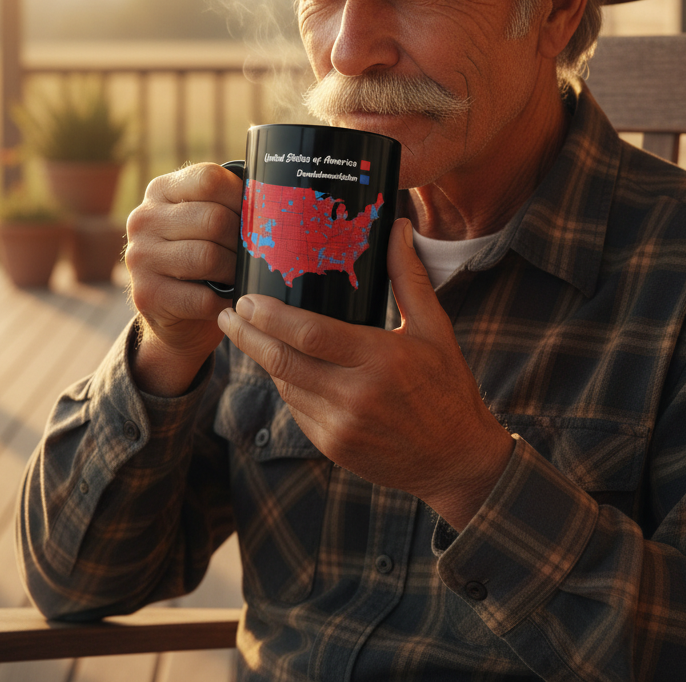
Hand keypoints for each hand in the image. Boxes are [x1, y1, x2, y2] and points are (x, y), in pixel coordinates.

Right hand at [124, 162, 242, 394]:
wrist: (176, 314)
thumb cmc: (205, 258)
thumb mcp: (209, 221)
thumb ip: (230, 202)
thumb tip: (282, 195)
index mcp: (161, 190)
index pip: (209, 179)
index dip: (242, 198)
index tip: (258, 217)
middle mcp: (143, 219)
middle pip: (213, 219)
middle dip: (243, 241)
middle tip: (256, 254)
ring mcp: (139, 257)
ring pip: (208, 257)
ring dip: (235, 272)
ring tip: (243, 276)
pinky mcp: (146, 294)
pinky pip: (203, 297)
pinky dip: (225, 302)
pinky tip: (231, 301)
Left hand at [218, 218, 514, 529]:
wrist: (457, 460)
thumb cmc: (447, 387)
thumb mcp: (434, 328)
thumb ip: (409, 277)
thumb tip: (397, 226)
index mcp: (380, 359)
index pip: (310, 334)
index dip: (271, 317)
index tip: (247, 299)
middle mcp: (355, 395)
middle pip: (283, 361)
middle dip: (248, 336)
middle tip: (228, 313)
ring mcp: (340, 426)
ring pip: (285, 385)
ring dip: (263, 359)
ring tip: (247, 333)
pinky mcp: (333, 446)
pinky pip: (296, 409)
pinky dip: (286, 385)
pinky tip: (282, 366)